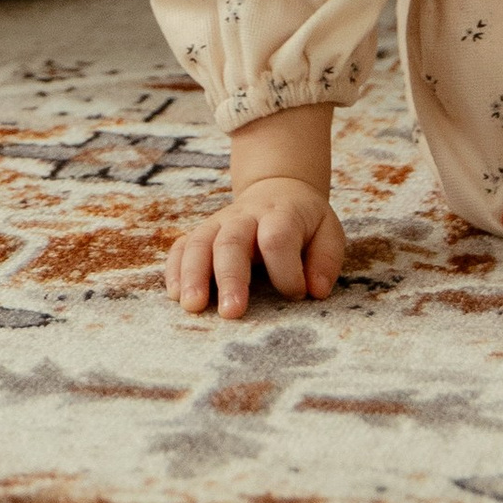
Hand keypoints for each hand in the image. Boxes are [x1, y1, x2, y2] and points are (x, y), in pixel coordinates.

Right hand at [166, 175, 347, 317]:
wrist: (277, 190)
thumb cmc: (305, 223)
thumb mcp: (328, 232)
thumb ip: (325, 260)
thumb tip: (315, 290)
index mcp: (281, 215)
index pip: (278, 238)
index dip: (286, 270)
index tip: (296, 294)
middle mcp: (246, 217)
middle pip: (232, 242)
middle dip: (230, 277)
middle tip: (231, 313)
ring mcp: (219, 223)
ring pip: (200, 243)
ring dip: (194, 274)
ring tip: (193, 306)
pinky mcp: (202, 233)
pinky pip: (181, 246)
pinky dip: (175, 268)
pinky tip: (175, 295)